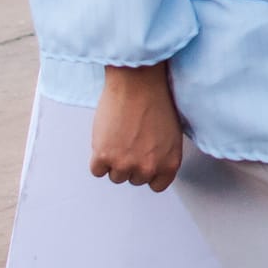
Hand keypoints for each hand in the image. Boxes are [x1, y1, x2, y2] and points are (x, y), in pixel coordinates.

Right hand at [90, 65, 183, 190]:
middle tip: (130, 140)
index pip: (157, 185)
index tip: (143, 160)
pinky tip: (106, 138)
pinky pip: (97, 170)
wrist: (138, 82)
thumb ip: (161, 155)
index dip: (148, 171)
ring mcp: (125, 164)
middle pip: (134, 179)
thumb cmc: (157, 100)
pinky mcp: (103, 156)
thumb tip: (150, 164)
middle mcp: (148, 168)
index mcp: (169, 163)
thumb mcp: (171, 133)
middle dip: (131, 163)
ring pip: (114, 176)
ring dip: (114, 160)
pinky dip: (98, 156)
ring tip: (119, 136)